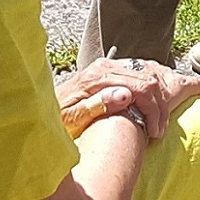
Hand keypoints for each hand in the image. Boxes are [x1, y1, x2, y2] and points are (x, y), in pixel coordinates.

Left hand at [63, 56, 199, 132]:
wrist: (39, 111)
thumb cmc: (56, 120)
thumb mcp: (72, 120)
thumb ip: (96, 106)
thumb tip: (125, 95)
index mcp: (98, 77)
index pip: (141, 87)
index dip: (153, 111)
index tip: (154, 133)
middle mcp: (104, 67)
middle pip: (148, 80)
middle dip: (160, 107)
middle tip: (157, 132)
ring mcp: (108, 67)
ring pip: (147, 75)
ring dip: (158, 100)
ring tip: (156, 124)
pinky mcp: (109, 71)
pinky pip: (140, 75)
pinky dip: (151, 92)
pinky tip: (150, 109)